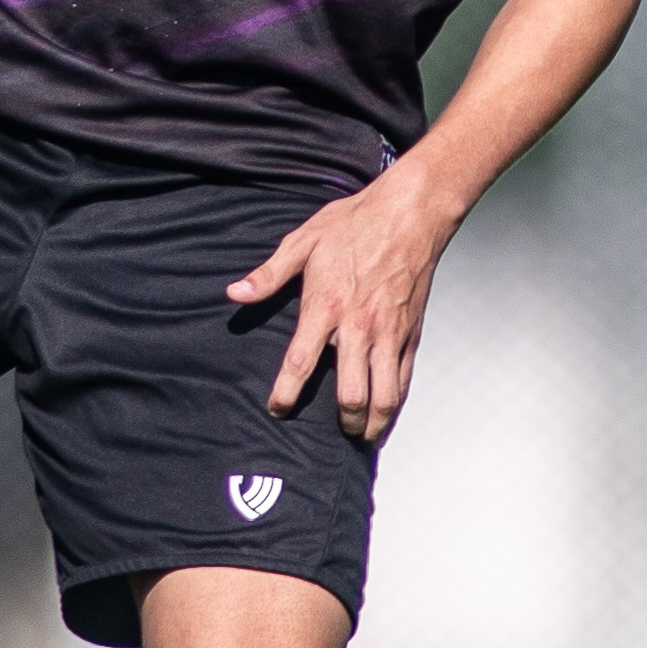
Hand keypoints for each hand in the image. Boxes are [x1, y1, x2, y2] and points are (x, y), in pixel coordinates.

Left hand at [225, 167, 462, 445]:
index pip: (299, 364)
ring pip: (384, 397)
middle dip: (341, 422)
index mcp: (326, 307)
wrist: (411, 213)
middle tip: (332, 432)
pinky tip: (386, 412)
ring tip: (361, 434)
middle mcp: (359, 328)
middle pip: (350, 395)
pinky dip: (395, 403)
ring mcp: (389, 334)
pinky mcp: (411, 334)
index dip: (285, 394)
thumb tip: (235, 293)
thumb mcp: (303, 241)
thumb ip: (269, 274)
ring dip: (372, 423)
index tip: (277, 409)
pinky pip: (404, 380)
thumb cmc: (356, 223)